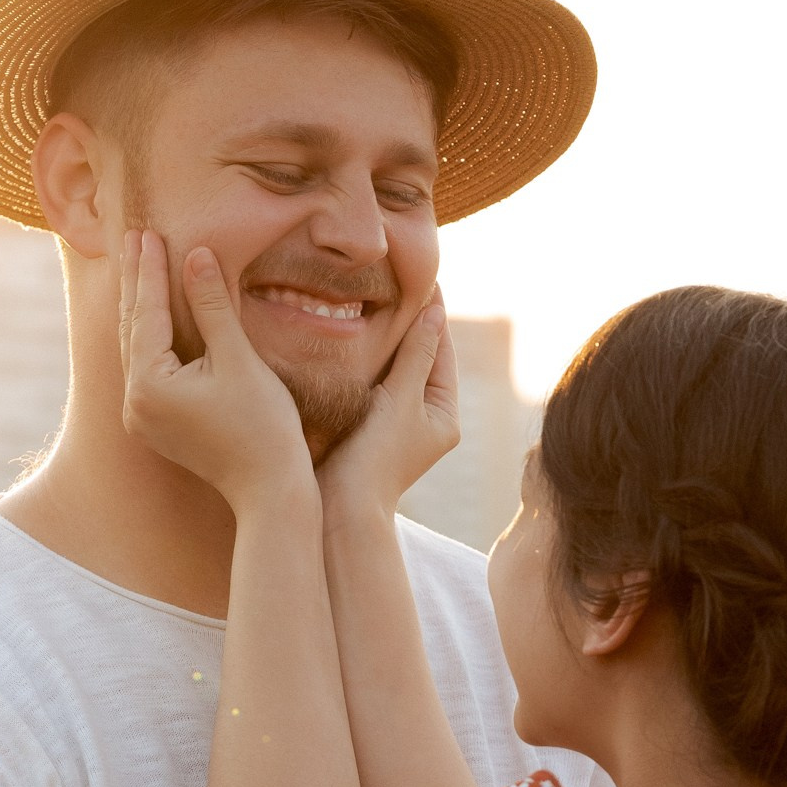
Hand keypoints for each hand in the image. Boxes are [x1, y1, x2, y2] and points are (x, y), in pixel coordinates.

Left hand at [119, 229, 310, 516]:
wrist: (270, 491)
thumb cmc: (262, 426)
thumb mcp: (238, 358)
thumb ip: (213, 305)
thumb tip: (196, 255)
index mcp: (149, 385)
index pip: (148, 314)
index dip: (151, 271)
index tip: (148, 233)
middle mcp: (134, 403)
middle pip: (133, 329)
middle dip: (137, 283)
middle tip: (134, 237)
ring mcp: (141, 418)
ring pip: (136, 350)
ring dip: (140, 309)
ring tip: (140, 268)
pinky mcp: (156, 427)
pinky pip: (145, 370)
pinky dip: (149, 339)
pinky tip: (153, 318)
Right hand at [317, 290, 458, 520]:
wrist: (342, 508)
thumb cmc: (376, 456)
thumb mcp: (401, 399)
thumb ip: (417, 354)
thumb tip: (435, 312)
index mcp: (444, 415)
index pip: (442, 353)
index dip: (434, 316)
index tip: (427, 278)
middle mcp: (425, 420)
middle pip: (420, 361)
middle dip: (408, 326)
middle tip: (399, 281)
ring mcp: (396, 426)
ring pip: (394, 372)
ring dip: (384, 343)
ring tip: (374, 302)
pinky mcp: (368, 430)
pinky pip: (373, 387)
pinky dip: (366, 364)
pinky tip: (350, 341)